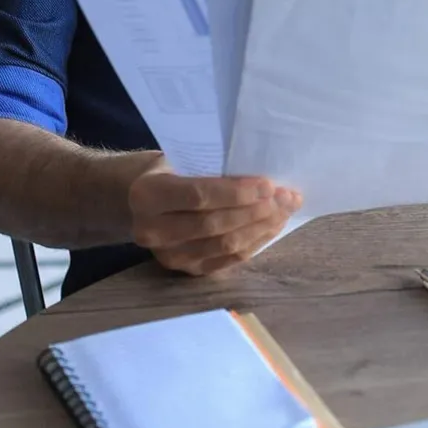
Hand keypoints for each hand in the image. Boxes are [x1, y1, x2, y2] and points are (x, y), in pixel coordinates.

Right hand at [128, 157, 301, 276]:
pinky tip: (273, 226)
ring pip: (224, 246)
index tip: (269, 185)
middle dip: (257, 211)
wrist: (141, 200)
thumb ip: (213, 166)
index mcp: (148, 195)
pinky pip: (227, 260)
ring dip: (262, 228)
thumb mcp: (183, 157)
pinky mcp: (186, 270)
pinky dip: (255, 243)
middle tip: (286, 197)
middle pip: (214, 225)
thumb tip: (264, 172)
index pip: (199, 196)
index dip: (237, 193)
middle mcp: (152, 231)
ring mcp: (169, 255)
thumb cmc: (172, 169)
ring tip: (286, 210)